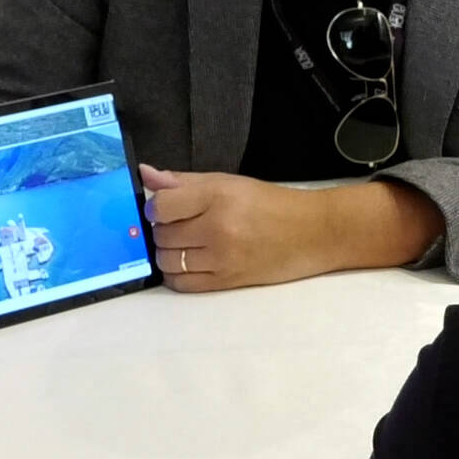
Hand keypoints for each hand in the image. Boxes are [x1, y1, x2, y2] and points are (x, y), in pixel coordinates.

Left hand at [140, 164, 329, 291]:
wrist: (313, 232)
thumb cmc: (270, 203)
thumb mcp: (228, 182)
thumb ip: (184, 180)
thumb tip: (145, 174)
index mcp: (217, 195)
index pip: (160, 206)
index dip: (155, 207)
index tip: (165, 207)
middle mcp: (217, 227)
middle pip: (162, 235)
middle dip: (162, 230)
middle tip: (177, 225)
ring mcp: (222, 258)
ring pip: (168, 261)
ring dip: (167, 253)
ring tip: (184, 244)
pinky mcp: (227, 282)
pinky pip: (182, 284)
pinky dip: (177, 274)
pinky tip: (188, 263)